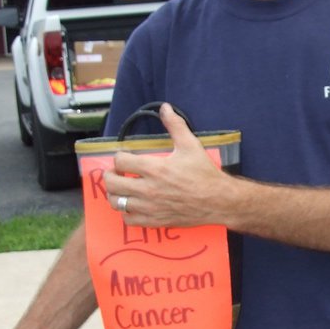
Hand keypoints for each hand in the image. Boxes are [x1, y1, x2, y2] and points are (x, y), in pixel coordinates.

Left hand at [105, 102, 230, 227]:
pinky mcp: (155, 221)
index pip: (120, 161)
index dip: (119, 156)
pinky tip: (133, 205)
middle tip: (117, 172)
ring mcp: (150, 207)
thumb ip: (175, 125)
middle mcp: (148, 189)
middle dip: (111, 175)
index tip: (125, 157)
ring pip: (116, 202)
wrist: (218, 200)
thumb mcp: (190, 145)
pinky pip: (128, 220)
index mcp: (154, 168)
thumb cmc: (204, 174)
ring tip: (122, 188)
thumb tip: (165, 108)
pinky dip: (126, 212)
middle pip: (112, 183)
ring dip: (116, 194)